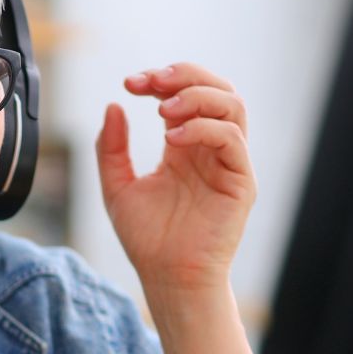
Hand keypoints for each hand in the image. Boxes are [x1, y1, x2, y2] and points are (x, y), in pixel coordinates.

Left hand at [96, 62, 254, 291]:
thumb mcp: (117, 186)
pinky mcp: (241, 182)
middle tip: (151, 81)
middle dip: (184, 75)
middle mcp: (210, 148)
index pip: (183, 94)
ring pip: (232, 105)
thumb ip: (111, 148)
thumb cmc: (147, 239)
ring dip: (197, 96)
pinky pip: (233, 140)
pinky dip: (205, 128)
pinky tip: (174, 139)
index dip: (159, 80)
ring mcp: (229, 163)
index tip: (130, 83)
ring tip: (163, 110)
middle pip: (216, 88)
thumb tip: (113, 106)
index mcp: (185, 145)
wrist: (167, 279)